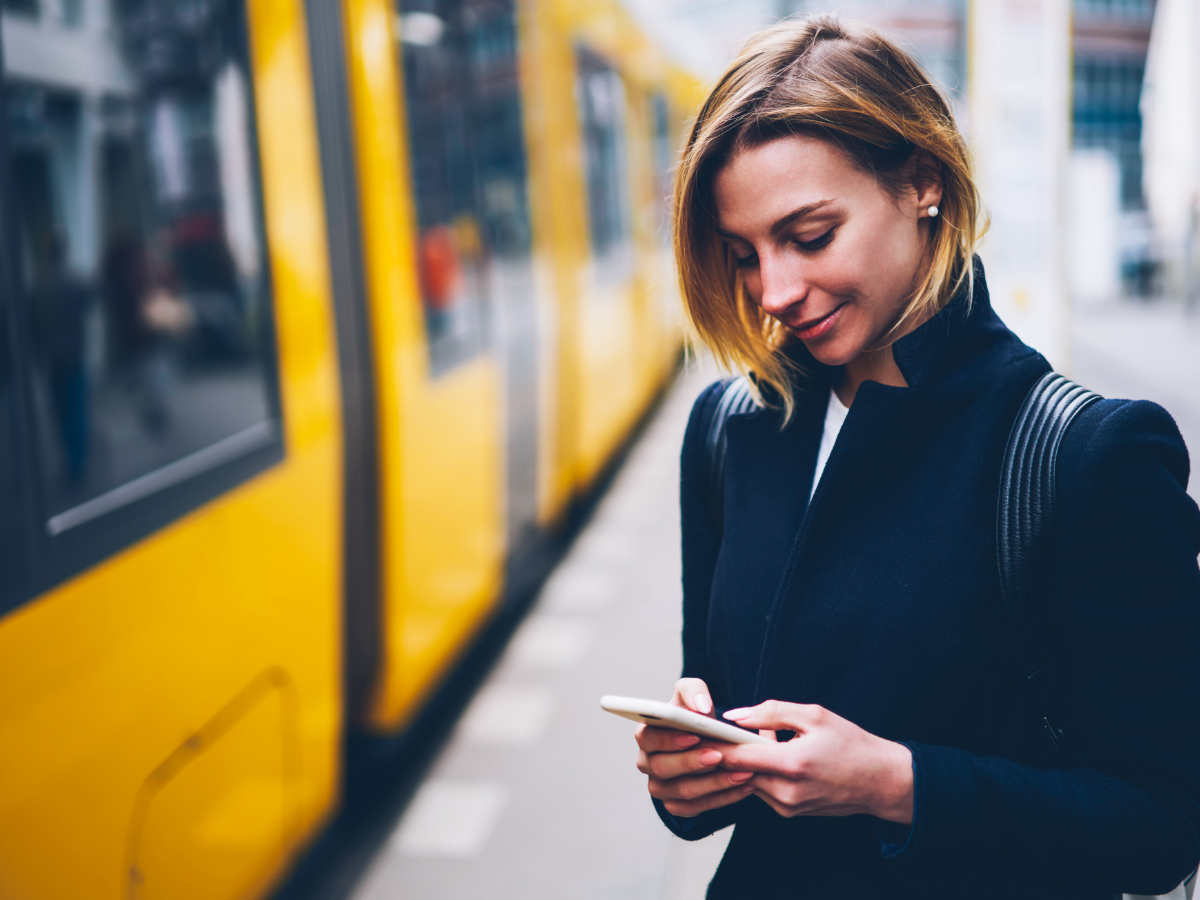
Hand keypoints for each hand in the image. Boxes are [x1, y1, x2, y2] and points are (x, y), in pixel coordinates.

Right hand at [634, 678, 753, 817]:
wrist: (707, 739)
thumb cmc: (694, 715)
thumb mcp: (692, 693)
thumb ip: (694, 691)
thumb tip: (701, 707)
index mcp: (645, 734)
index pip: (647, 738)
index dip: (668, 739)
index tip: (694, 736)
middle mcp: (647, 763)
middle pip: (663, 767)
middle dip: (693, 762)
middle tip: (719, 755)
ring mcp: (660, 788)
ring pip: (684, 791)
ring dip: (715, 782)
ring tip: (741, 772)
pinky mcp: (677, 806)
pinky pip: (699, 807)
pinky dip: (725, 797)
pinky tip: (745, 786)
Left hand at [718, 700, 913, 823]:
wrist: (881, 782)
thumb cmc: (851, 744)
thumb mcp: (814, 716)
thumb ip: (771, 712)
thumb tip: (735, 716)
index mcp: (792, 764)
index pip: (737, 757)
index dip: (716, 742)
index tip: (701, 729)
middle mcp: (786, 792)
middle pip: (738, 770)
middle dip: (732, 749)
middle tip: (729, 728)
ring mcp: (787, 807)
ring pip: (748, 780)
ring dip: (750, 760)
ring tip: (769, 739)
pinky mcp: (789, 813)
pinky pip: (762, 789)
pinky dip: (763, 772)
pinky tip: (779, 756)